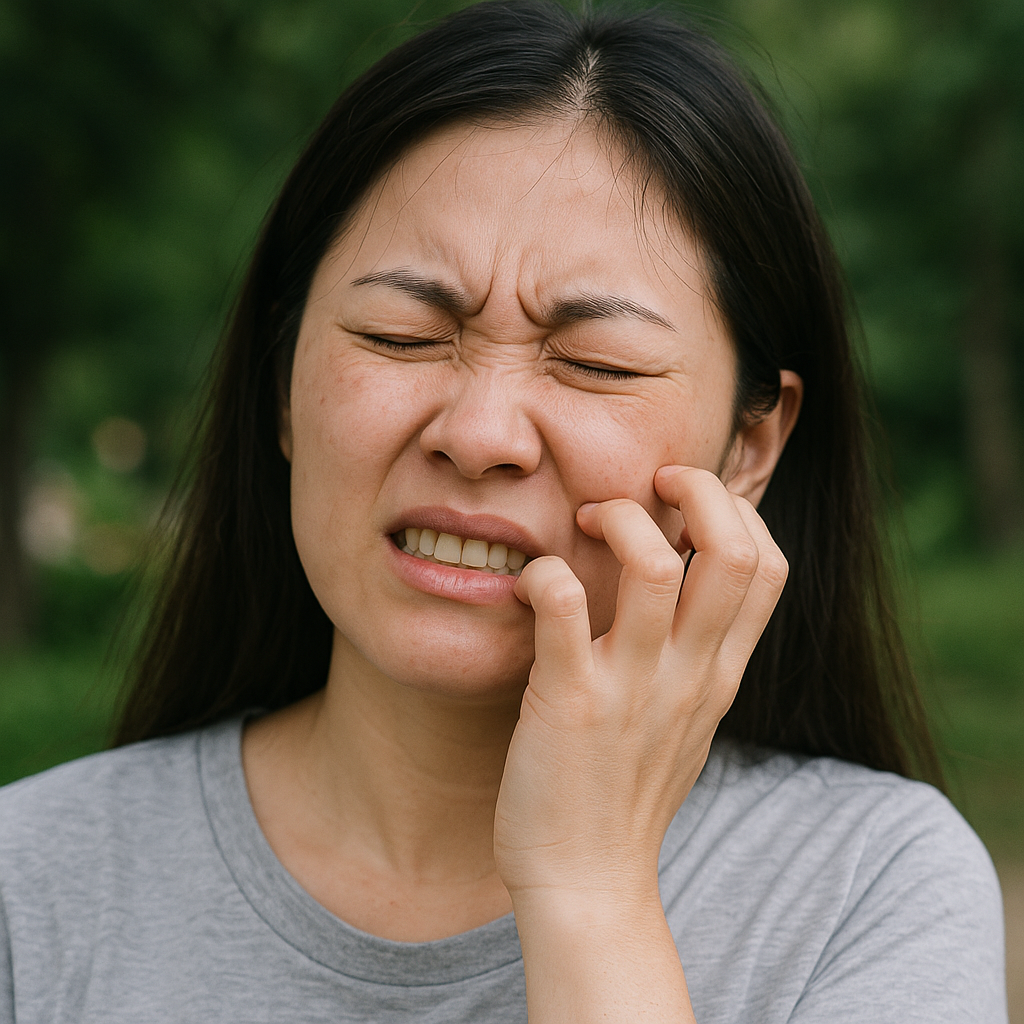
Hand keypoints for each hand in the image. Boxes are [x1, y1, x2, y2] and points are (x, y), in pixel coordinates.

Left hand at [493, 466, 788, 901]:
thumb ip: (697, 655)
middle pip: (734, 551)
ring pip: (656, 568)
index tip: (690, 501)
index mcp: (719, 673)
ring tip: (587, 521)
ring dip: (621, 522)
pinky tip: (528, 583)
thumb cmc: (628, 792)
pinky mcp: (571, 702)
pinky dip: (545, 575)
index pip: (768, 566)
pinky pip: (565, 608)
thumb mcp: (687, 719)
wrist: (588, 883)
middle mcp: (690, 673)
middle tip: (650, 484)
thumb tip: (684, 586)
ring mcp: (634, 687)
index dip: (738, 511)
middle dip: (697, 490)